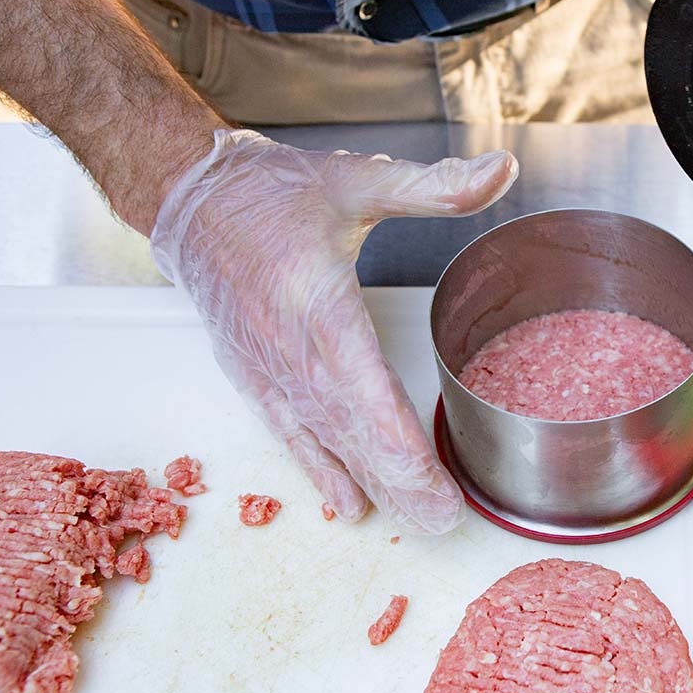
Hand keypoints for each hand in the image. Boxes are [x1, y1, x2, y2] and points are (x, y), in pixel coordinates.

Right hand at [151, 129, 517, 531]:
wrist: (189, 199)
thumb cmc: (274, 193)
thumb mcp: (359, 180)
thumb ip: (433, 185)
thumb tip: (503, 170)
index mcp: (317, 305)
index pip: (363, 386)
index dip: (397, 440)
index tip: (432, 480)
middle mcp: (289, 350)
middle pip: (350, 430)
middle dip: (399, 479)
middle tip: (444, 522)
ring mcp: (267, 370)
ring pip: (323, 441)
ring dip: (371, 484)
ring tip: (414, 522)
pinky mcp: (252, 376)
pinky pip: (290, 434)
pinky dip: (320, 471)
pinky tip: (347, 503)